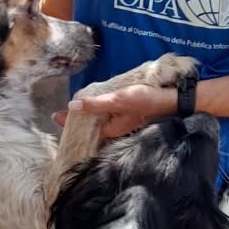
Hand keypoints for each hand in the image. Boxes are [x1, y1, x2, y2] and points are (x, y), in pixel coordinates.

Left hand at [52, 84, 178, 139]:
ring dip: (90, 114)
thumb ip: (95, 104)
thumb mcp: (117, 100)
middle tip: (62, 113)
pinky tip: (100, 103)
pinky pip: (111, 114)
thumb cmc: (145, 101)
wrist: (173, 100)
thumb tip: (72, 106)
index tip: (55, 116)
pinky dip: (102, 110)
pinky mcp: (130, 114)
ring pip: (102, 120)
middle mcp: (116, 128)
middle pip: (92, 126)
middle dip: (79, 120)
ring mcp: (124, 121)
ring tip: (76, 108)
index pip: (85, 127)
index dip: (70, 121)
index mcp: (111, 129)